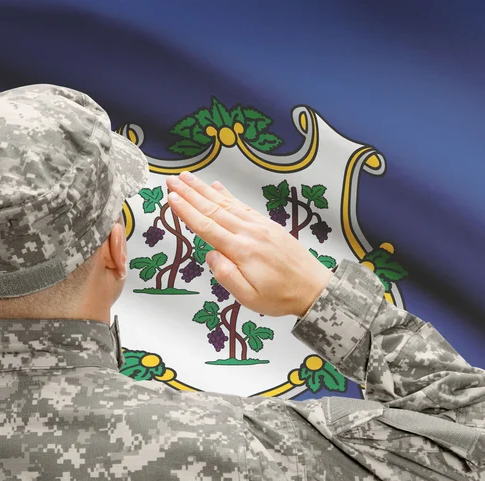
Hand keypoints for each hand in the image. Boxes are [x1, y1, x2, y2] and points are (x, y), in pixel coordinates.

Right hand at [166, 172, 332, 316]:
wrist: (314, 288)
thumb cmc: (280, 297)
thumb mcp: (249, 298)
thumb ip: (226, 276)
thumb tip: (209, 254)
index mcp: (241, 251)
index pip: (207, 227)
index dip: (187, 212)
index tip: (171, 197)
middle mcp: (249, 233)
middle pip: (213, 209)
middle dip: (190, 194)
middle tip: (171, 180)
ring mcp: (259, 226)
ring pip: (226, 204)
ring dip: (204, 189)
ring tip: (187, 177)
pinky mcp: (268, 225)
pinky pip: (243, 205)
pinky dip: (228, 195)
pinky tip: (217, 187)